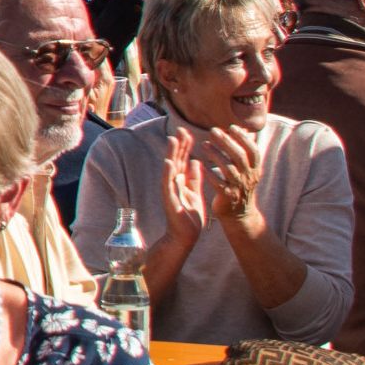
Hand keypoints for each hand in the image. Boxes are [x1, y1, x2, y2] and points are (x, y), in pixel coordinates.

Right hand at [158, 131, 209, 250]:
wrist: (185, 236)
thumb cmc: (190, 217)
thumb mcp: (196, 194)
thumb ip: (195, 178)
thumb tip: (197, 161)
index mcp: (181, 181)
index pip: (183, 160)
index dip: (185, 146)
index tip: (187, 131)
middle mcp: (174, 183)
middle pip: (176, 160)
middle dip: (178, 145)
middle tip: (180, 128)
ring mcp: (170, 190)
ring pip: (170, 168)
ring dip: (171, 154)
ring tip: (173, 139)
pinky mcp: (169, 199)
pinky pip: (168, 184)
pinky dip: (168, 172)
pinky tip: (169, 162)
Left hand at [194, 123, 266, 245]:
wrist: (239, 214)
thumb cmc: (240, 186)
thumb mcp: (248, 170)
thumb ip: (245, 151)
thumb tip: (245, 129)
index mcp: (255, 169)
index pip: (252, 151)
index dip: (243, 138)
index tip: (231, 127)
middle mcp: (249, 177)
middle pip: (239, 156)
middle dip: (226, 142)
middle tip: (213, 131)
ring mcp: (239, 187)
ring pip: (228, 168)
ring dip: (215, 154)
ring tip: (203, 144)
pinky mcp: (227, 196)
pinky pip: (218, 182)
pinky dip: (209, 172)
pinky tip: (200, 164)